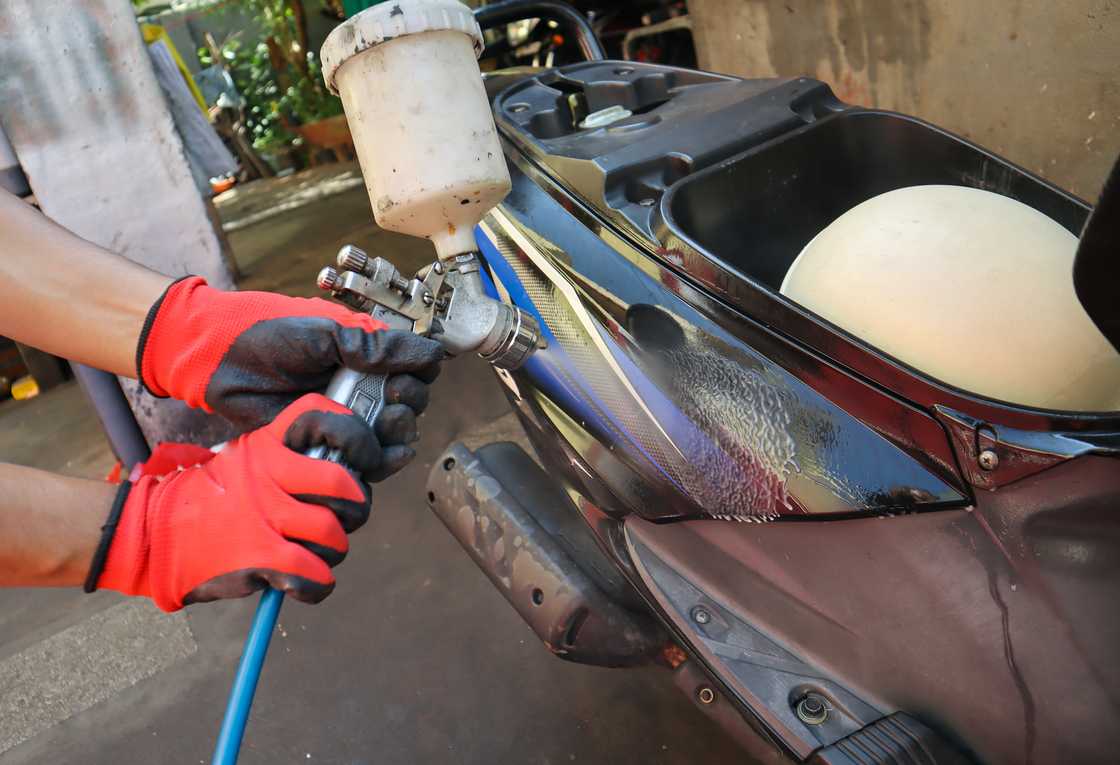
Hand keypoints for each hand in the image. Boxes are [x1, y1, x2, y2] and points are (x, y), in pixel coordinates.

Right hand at [96, 394, 379, 610]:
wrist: (152, 534)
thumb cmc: (209, 500)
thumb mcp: (244, 461)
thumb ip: (288, 461)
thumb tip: (347, 477)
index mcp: (267, 445)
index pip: (318, 416)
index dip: (354, 435)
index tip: (363, 459)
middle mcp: (269, 474)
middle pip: (343, 482)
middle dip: (356, 507)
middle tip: (347, 518)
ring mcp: (264, 514)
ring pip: (332, 532)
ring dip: (335, 549)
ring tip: (320, 554)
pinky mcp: (259, 555)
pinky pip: (313, 571)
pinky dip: (319, 583)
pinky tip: (309, 582)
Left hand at [136, 276, 442, 443]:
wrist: (218, 361)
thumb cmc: (267, 333)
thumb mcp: (326, 331)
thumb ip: (376, 345)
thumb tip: (433, 354)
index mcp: (367, 353)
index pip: (416, 369)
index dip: (419, 377)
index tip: (400, 379)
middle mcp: (363, 385)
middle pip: (410, 405)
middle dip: (407, 407)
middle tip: (387, 402)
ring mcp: (346, 415)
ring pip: (392, 435)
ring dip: (396, 435)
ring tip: (378, 426)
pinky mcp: (326, 442)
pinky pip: (364, 459)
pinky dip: (378, 461)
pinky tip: (377, 457)